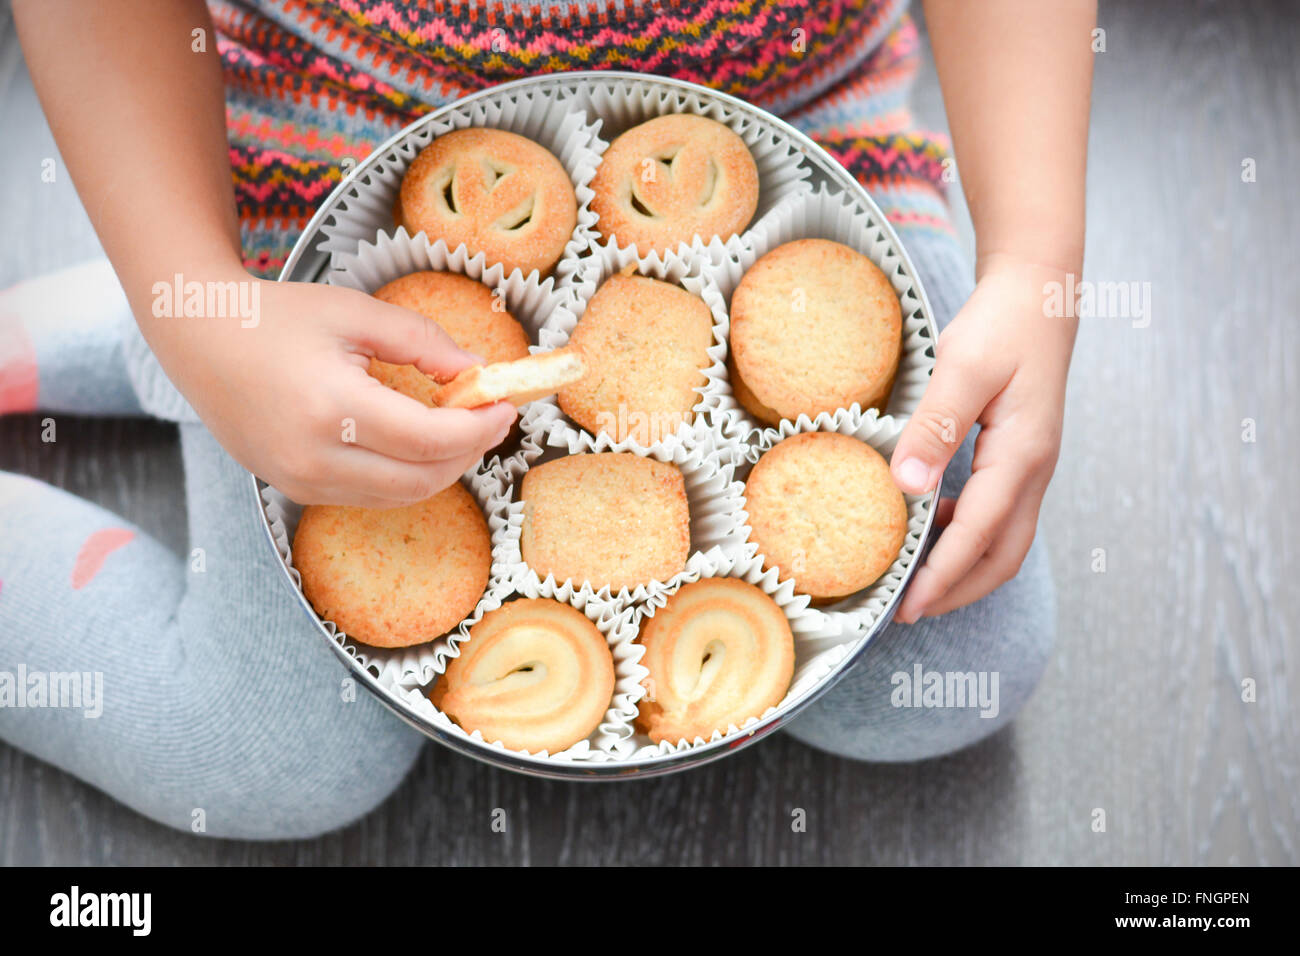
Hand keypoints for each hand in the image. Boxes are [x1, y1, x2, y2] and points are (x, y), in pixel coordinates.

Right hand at [143, 269, 516, 506]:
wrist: (200, 338)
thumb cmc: (277, 317)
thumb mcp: (357, 313)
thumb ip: (424, 342)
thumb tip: (477, 372)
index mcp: (332, 407)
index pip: (431, 439)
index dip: (479, 428)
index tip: (506, 406)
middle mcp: (314, 457)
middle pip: (423, 478)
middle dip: (469, 451)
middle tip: (492, 418)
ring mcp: (301, 481)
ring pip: (400, 496)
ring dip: (442, 468)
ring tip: (463, 429)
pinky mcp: (295, 489)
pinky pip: (370, 496)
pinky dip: (406, 475)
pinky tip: (420, 442)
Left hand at [891, 253, 1076, 620]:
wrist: (1038, 295)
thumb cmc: (1001, 326)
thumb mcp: (963, 367)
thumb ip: (936, 427)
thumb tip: (906, 487)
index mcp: (1022, 455)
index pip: (981, 534)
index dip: (945, 575)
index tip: (910, 605)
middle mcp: (1034, 471)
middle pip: (1004, 555)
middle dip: (959, 590)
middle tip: (910, 611)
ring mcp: (1032, 467)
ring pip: (1004, 539)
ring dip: (964, 568)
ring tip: (916, 582)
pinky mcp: (1020, 458)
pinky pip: (998, 514)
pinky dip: (967, 536)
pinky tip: (930, 525)